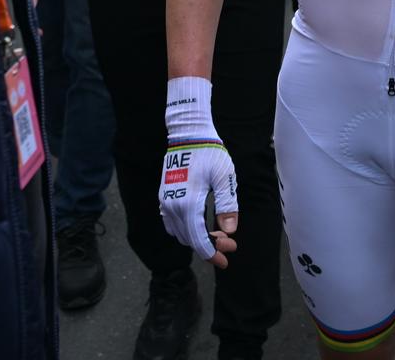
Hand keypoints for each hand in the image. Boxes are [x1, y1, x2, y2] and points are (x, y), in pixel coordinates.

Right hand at [158, 77, 239, 265]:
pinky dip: (186, 231)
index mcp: (188, 203)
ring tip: (219, 236)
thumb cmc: (210, 152)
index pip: (198, 239)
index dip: (211, 253)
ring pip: (180, 233)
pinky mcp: (164, 196)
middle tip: (230, 246)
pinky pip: (171, 223)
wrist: (188, 133)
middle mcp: (172, 206)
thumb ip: (227, 205)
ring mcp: (165, 202)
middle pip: (189, 239)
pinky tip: (200, 227)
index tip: (225, 261)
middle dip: (210, 247)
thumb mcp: (225, 177)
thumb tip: (230, 231)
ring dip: (198, 239)